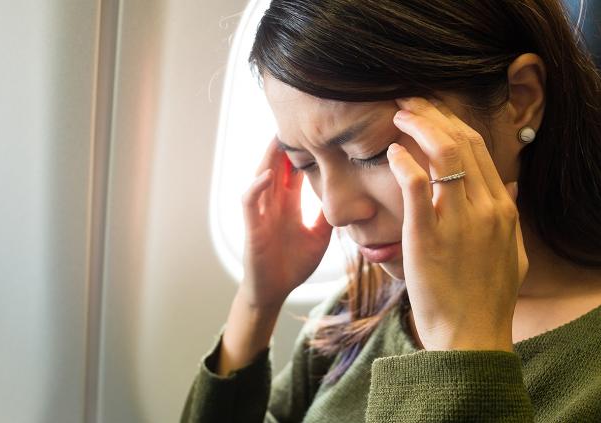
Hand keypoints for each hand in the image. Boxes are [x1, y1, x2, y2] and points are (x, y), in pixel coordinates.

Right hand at [239, 138, 332, 309]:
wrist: (275, 292)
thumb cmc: (293, 265)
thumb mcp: (319, 236)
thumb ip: (327, 216)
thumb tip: (349, 198)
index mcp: (288, 205)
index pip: (294, 171)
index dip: (302, 152)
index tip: (316, 132)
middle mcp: (273, 204)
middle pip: (277, 167)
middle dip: (284, 146)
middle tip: (296, 121)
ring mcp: (261, 213)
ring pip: (261, 177)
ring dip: (268, 158)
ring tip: (278, 138)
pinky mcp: (252, 227)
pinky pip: (250, 201)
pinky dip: (257, 187)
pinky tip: (268, 175)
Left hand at [386, 97, 527, 351]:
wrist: (472, 336)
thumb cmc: (488, 299)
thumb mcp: (513, 252)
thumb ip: (510, 213)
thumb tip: (511, 181)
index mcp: (503, 209)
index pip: (480, 148)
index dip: (452, 122)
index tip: (432, 110)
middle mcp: (486, 208)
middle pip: (462, 141)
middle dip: (433, 114)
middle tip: (408, 102)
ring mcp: (458, 221)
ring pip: (443, 154)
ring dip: (417, 127)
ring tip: (397, 116)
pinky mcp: (427, 236)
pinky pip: (417, 185)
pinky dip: (403, 161)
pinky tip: (391, 152)